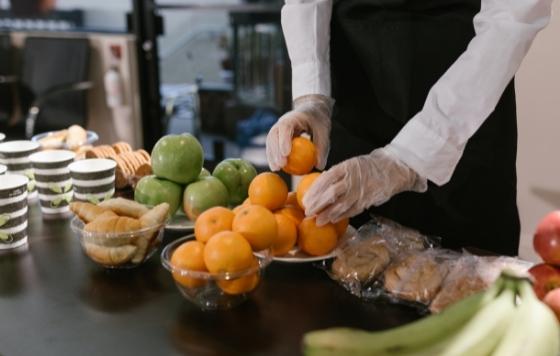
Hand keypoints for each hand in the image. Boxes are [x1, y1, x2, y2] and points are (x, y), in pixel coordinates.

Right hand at [266, 94, 332, 170]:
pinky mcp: (278, 135)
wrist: (311, 110)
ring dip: (272, 155)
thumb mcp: (324, 131)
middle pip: (274, 135)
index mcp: (293, 117)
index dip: (284, 140)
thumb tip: (319, 166)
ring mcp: (278, 128)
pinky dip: (274, 155)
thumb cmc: (318, 120)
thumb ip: (322, 146)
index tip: (286, 154)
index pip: (285, 127)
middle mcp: (282, 122)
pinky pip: (273, 146)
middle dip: (275, 151)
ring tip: (276, 169)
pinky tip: (276, 168)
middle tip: (281, 165)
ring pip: (271, 141)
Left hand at [303, 145, 427, 224]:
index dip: (314, 190)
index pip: (326, 179)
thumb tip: (318, 186)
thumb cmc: (368, 167)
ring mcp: (361, 190)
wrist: (393, 167)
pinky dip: (342, 215)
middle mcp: (352, 178)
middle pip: (331, 193)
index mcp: (346, 167)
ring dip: (328, 213)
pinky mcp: (368, 200)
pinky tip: (333, 220)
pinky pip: (353, 209)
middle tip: (307, 211)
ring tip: (318, 220)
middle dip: (318, 204)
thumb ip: (336, 175)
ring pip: (342, 204)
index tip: (305, 198)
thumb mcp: (351, 164)